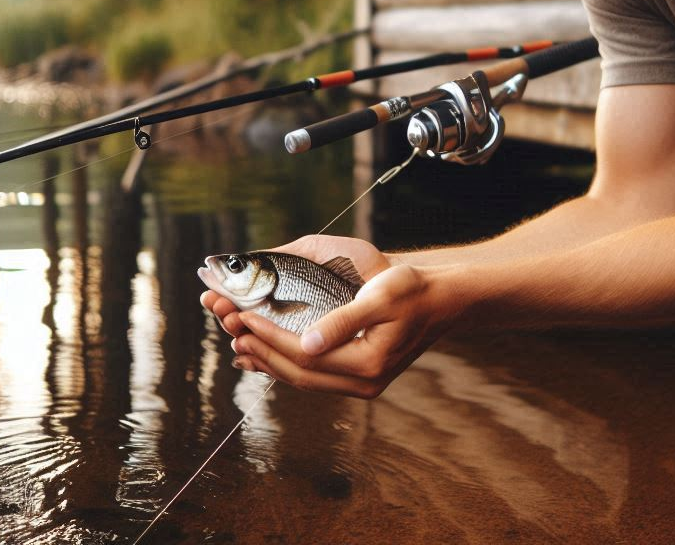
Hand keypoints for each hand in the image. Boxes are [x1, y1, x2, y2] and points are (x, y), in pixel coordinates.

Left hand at [203, 246, 464, 397]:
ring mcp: (363, 384)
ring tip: (242, 342)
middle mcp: (364, 383)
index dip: (270, 337)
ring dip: (272, 360)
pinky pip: (316, 375)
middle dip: (262, 351)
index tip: (244, 316)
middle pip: (299, 373)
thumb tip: (305, 344)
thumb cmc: (413, 290)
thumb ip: (342, 322)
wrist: (442, 299)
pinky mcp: (361, 376)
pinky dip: (289, 363)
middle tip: (232, 330)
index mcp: (367, 364)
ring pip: (305, 378)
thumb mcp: (379, 299)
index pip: (304, 355)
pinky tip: (271, 353)